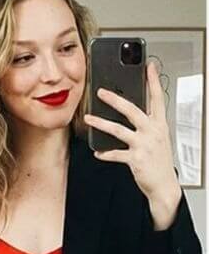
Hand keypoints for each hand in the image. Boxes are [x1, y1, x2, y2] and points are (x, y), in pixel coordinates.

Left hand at [85, 61, 181, 226]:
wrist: (164, 186)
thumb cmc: (158, 161)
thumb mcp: (157, 138)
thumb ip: (146, 124)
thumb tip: (129, 110)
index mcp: (159, 125)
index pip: (157, 98)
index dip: (153, 81)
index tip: (149, 67)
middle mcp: (153, 132)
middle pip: (133, 110)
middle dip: (116, 99)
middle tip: (101, 92)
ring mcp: (144, 145)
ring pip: (119, 130)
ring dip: (101, 124)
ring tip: (88, 119)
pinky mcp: (136, 159)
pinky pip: (115, 154)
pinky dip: (105, 153)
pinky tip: (96, 152)